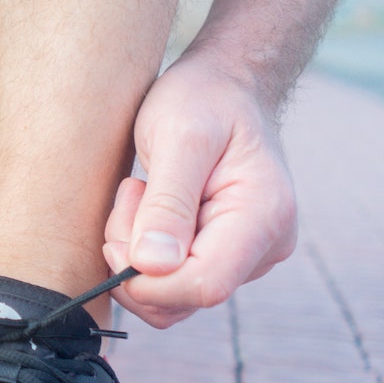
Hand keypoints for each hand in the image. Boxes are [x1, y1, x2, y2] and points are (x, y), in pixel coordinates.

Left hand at [103, 53, 297, 327]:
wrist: (225, 86)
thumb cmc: (204, 99)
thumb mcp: (179, 136)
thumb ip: (167, 204)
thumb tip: (152, 267)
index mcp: (264, 216)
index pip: (203, 286)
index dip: (147, 279)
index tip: (118, 235)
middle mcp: (265, 246)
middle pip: (183, 297)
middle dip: (135, 262)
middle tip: (130, 196)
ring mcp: (246, 257)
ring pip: (172, 297)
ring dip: (135, 257)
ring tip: (140, 195)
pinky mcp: (223, 257)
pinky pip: (172, 283)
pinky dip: (145, 256)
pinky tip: (146, 211)